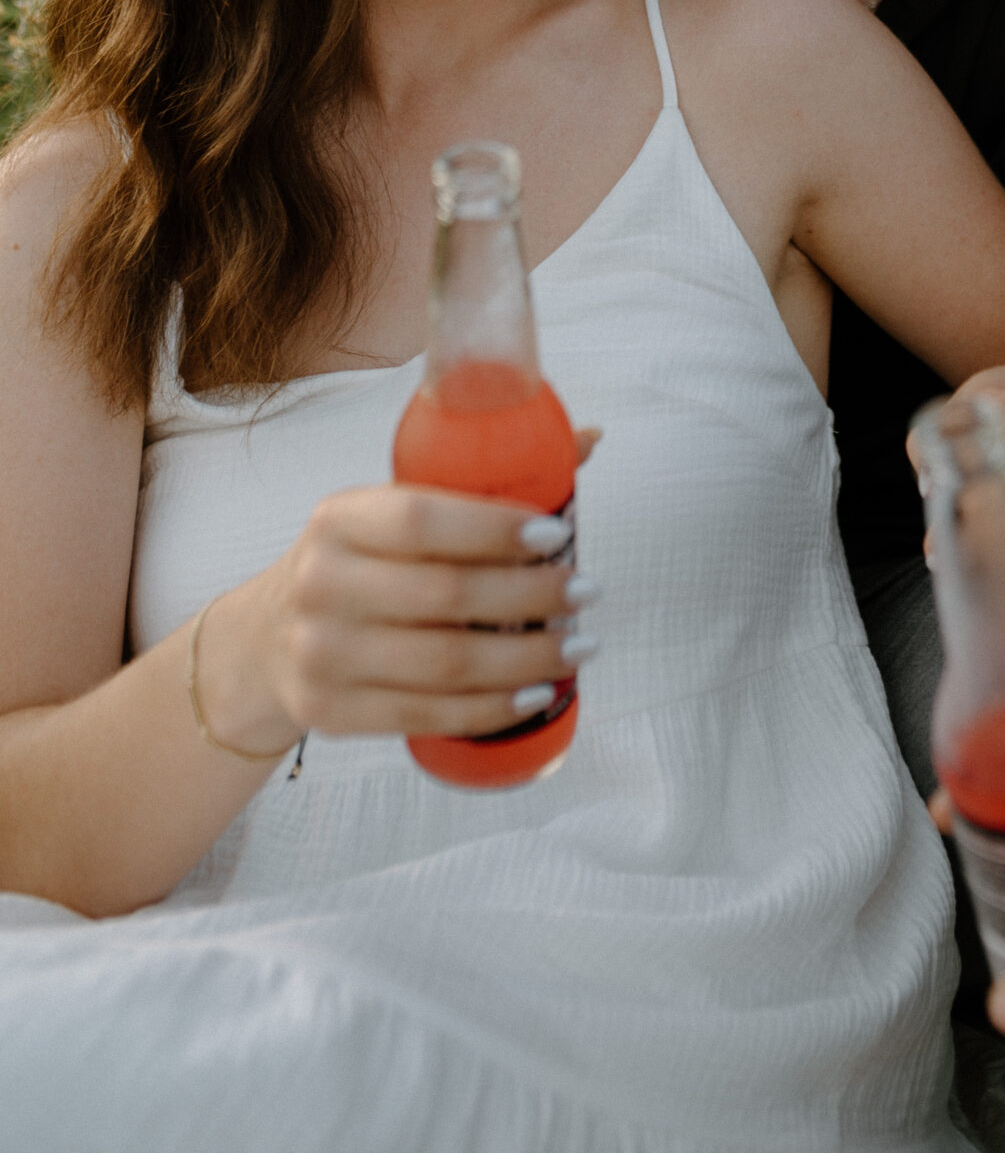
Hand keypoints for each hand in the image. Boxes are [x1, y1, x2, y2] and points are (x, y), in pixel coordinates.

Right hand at [197, 433, 602, 753]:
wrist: (266, 641)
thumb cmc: (357, 565)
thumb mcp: (389, 515)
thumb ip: (479, 483)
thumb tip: (589, 439)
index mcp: (340, 518)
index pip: (423, 519)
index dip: (496, 528)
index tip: (558, 534)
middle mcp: (323, 583)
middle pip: (448, 595)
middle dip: (532, 595)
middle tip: (586, 591)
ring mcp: (322, 654)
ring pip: (447, 664)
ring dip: (527, 658)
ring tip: (577, 645)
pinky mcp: (333, 712)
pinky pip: (428, 715)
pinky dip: (492, 707)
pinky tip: (535, 692)